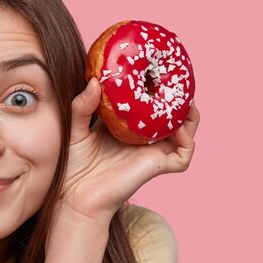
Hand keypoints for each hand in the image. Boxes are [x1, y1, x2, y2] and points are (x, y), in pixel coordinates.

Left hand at [59, 78, 199, 224]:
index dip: (153, 87)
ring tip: (185, 97)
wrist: (73, 196)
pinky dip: (187, 140)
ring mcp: (152, 152)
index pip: (146, 103)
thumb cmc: (72, 165)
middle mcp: (143, 138)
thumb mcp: (76, 129)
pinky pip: (183, 154)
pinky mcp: (157, 167)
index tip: (154, 66)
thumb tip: (95, 81)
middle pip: (170, 114)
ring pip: (184, 131)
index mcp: (126, 127)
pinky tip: (178, 128)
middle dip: (178, 96)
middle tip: (176, 76)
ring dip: (189, 114)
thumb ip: (82, 106)